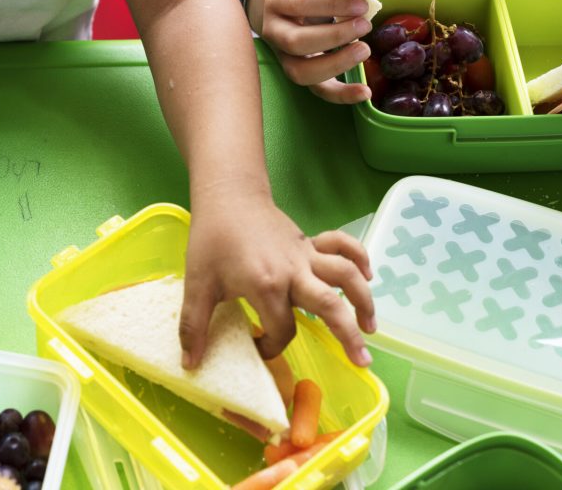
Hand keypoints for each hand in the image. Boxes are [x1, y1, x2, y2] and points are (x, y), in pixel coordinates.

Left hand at [179, 193, 375, 368]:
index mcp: (266, 285)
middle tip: (362, 362)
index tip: (260, 348)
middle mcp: (293, 271)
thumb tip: (190, 365)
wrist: (228, 197)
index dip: (272, 346)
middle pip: (331, 305)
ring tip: (371, 328)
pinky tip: (368, 276)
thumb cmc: (211, 239)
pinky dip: (359, 258)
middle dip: (348, 336)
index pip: (282, 329)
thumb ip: (194, 326)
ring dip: (364, 300)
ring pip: (346, 275)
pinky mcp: (310, 242)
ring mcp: (305, 255)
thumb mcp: (197, 284)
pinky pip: (343, 247)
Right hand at [261, 0, 374, 103]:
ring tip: (364, 50)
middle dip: (334, 36)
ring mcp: (283, 57)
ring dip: (336, 64)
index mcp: (278, 1)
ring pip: (301, 72)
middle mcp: (274, 32)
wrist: (288, 11)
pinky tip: (365, 92)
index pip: (300, 4)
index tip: (362, 4)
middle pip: (296, 42)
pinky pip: (317, 91)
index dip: (332, 5)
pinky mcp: (298, 75)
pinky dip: (342, 95)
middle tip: (365, 26)